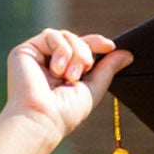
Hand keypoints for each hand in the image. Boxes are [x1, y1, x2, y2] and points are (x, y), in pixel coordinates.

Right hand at [2, 30, 126, 147]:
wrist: (43, 117)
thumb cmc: (67, 111)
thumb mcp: (94, 88)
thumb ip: (108, 69)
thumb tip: (127, 53)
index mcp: (66, 70)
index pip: (83, 48)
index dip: (96, 43)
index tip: (110, 46)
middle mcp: (51, 62)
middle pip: (76, 39)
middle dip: (86, 52)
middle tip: (84, 70)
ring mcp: (38, 55)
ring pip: (65, 35)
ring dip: (75, 53)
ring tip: (70, 76)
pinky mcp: (25, 50)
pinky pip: (51, 35)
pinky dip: (61, 50)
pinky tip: (57, 70)